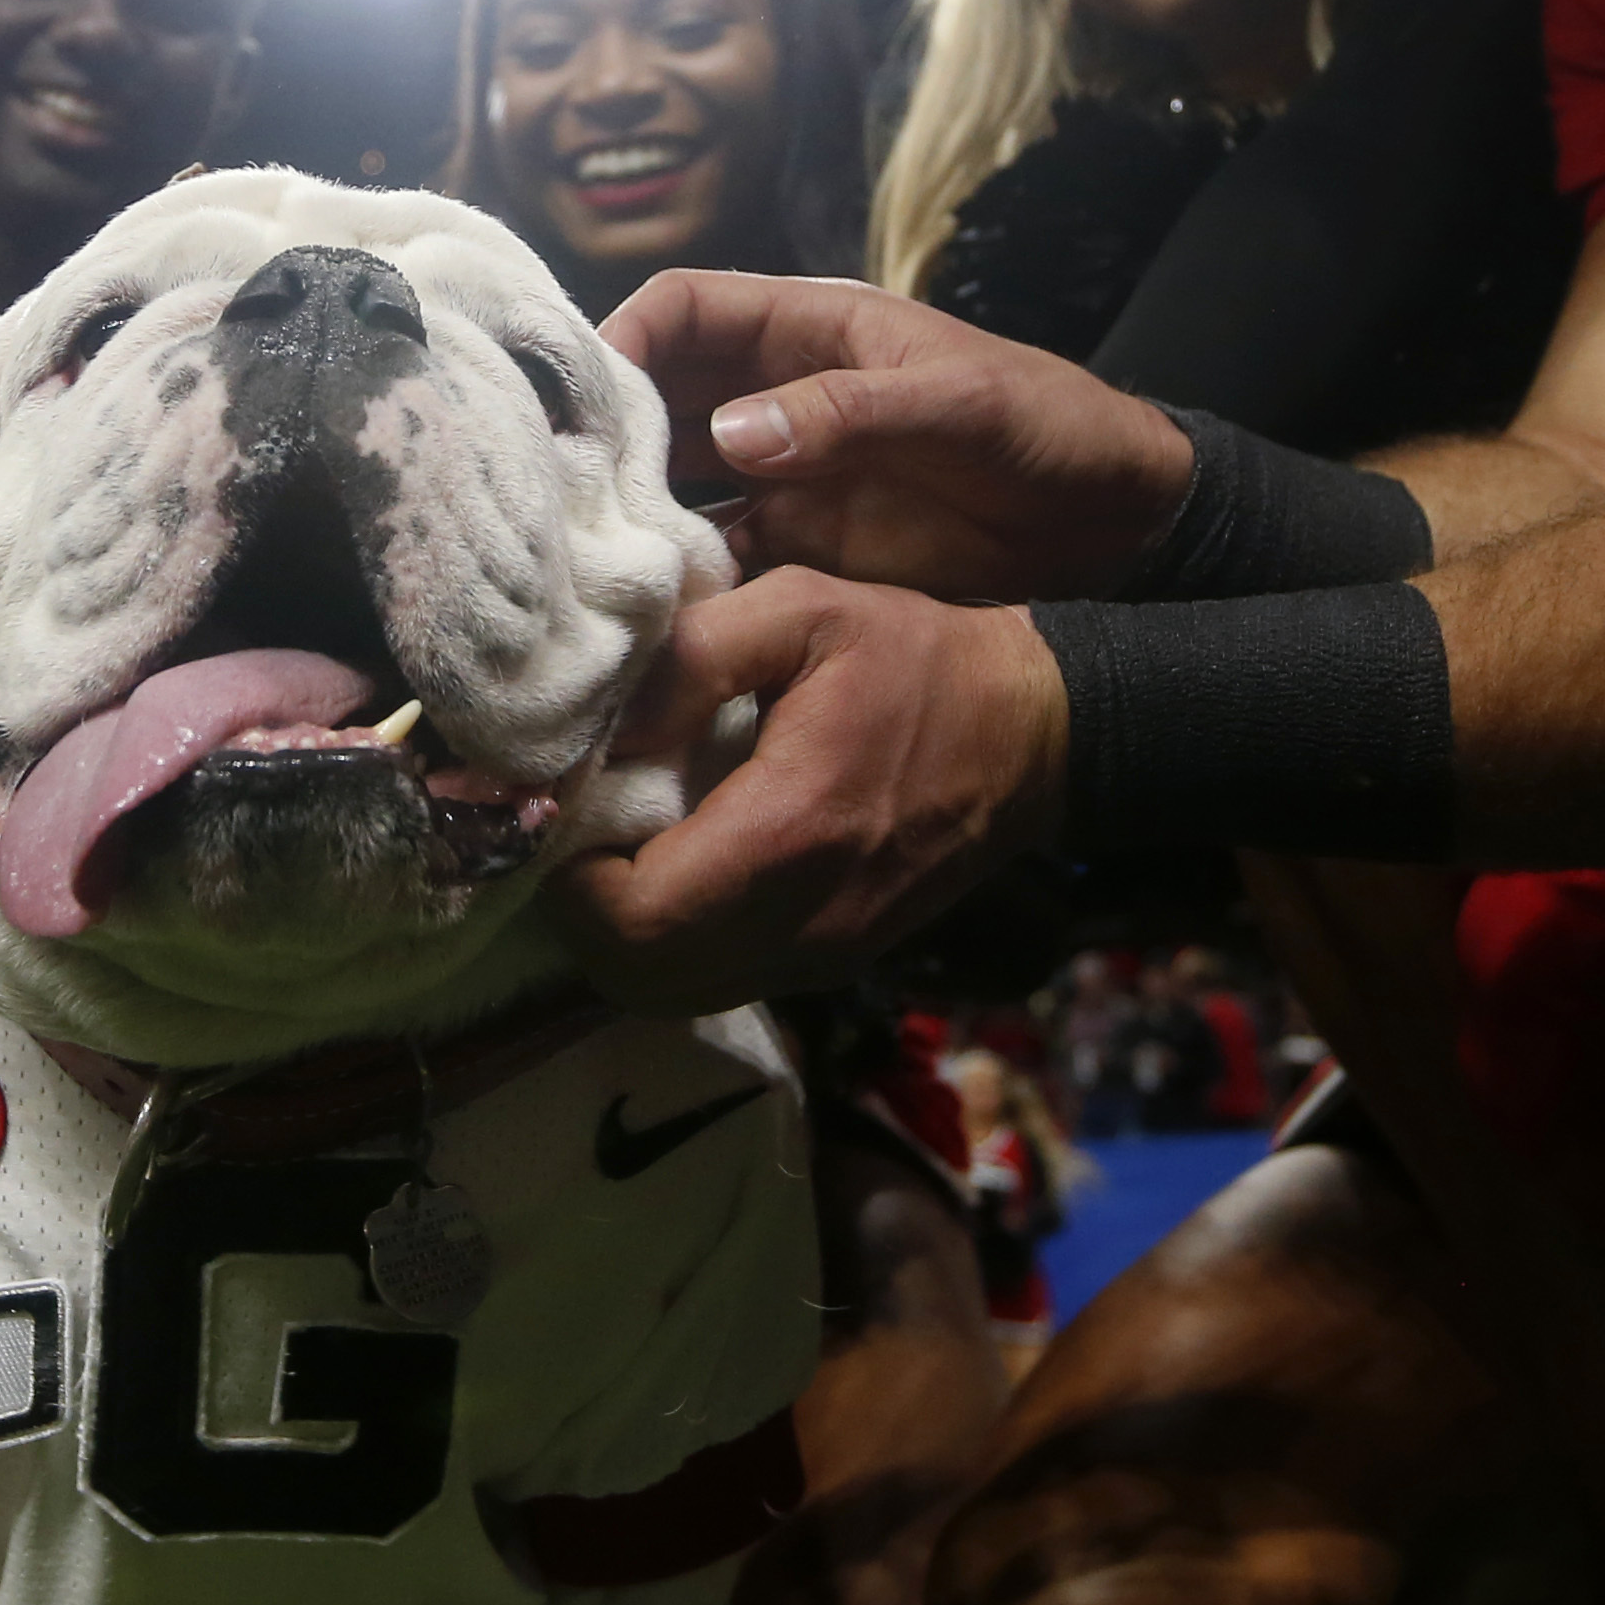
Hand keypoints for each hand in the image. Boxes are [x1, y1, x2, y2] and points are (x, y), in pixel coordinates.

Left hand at [551, 570, 1070, 1006]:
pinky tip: (677, 865)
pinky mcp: (832, 962)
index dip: (573, 874)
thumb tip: (604, 730)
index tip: (570, 806)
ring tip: (623, 849)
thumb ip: (690, 657)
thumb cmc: (915, 658)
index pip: (633, 919)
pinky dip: (672, 944)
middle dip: (585, 913)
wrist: (1034, 729)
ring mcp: (823, 956)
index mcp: (791, 832)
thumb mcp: (803, 609)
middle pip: (638, 977)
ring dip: (624, 936)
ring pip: (671, 995)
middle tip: (584, 831)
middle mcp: (805, 922)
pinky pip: (716, 981)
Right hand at [596, 273, 1191, 598]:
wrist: (1116, 524)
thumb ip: (849, 413)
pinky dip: (681, 575)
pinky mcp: (804, 545)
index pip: (686, 307)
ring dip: (631, 508)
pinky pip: (719, 554)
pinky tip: (648, 606)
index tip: (575, 394)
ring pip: (675, 479)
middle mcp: (779, 396)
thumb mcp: (961, 405)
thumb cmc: (1049, 430)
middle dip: (603, 430)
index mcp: (811, 329)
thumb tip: (731, 434)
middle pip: (659, 396)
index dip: (622, 335)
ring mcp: (786, 473)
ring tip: (580, 550)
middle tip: (551, 485)